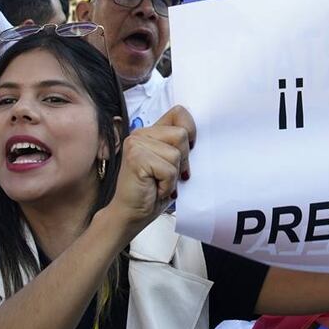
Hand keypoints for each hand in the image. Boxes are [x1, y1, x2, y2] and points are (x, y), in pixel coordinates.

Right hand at [108, 106, 195, 234]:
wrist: (130, 215)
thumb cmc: (151, 193)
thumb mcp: (170, 165)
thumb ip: (179, 147)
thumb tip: (198, 140)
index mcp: (150, 132)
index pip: (179, 113)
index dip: (190, 130)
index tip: (188, 150)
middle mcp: (140, 134)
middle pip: (182, 135)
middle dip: (182, 160)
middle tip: (168, 176)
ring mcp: (136, 144)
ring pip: (176, 154)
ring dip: (173, 175)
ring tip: (159, 183)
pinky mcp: (136, 158)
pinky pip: (169, 169)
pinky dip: (167, 185)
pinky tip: (155, 189)